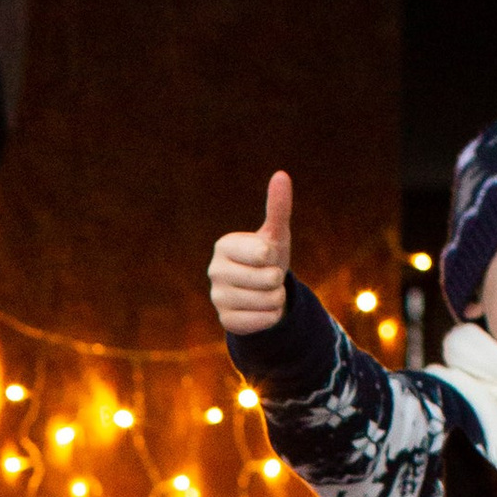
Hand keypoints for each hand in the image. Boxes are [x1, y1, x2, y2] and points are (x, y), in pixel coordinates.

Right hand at [208, 171, 293, 338]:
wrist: (260, 292)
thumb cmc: (267, 258)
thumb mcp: (275, 234)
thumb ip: (278, 206)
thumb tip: (281, 174)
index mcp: (224, 245)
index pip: (263, 254)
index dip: (273, 258)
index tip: (264, 257)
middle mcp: (214, 271)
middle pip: (268, 279)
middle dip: (277, 280)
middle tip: (266, 277)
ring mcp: (217, 297)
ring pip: (268, 301)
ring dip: (276, 298)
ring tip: (264, 293)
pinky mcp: (225, 321)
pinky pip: (264, 320)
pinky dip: (270, 316)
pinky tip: (260, 309)